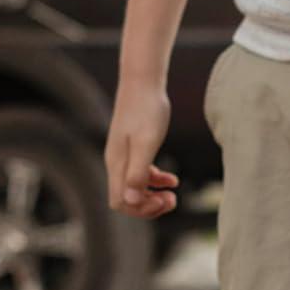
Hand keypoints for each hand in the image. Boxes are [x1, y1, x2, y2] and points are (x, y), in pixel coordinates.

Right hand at [105, 79, 178, 218]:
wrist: (142, 81)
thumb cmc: (146, 109)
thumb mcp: (146, 143)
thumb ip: (138, 173)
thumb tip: (132, 201)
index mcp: (117, 164)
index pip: (120, 202)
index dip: (141, 209)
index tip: (162, 199)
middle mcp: (116, 163)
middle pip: (127, 199)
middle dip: (149, 206)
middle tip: (172, 200)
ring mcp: (124, 156)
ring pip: (134, 189)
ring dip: (153, 196)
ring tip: (173, 194)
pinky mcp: (132, 148)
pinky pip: (141, 174)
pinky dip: (156, 181)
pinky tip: (173, 180)